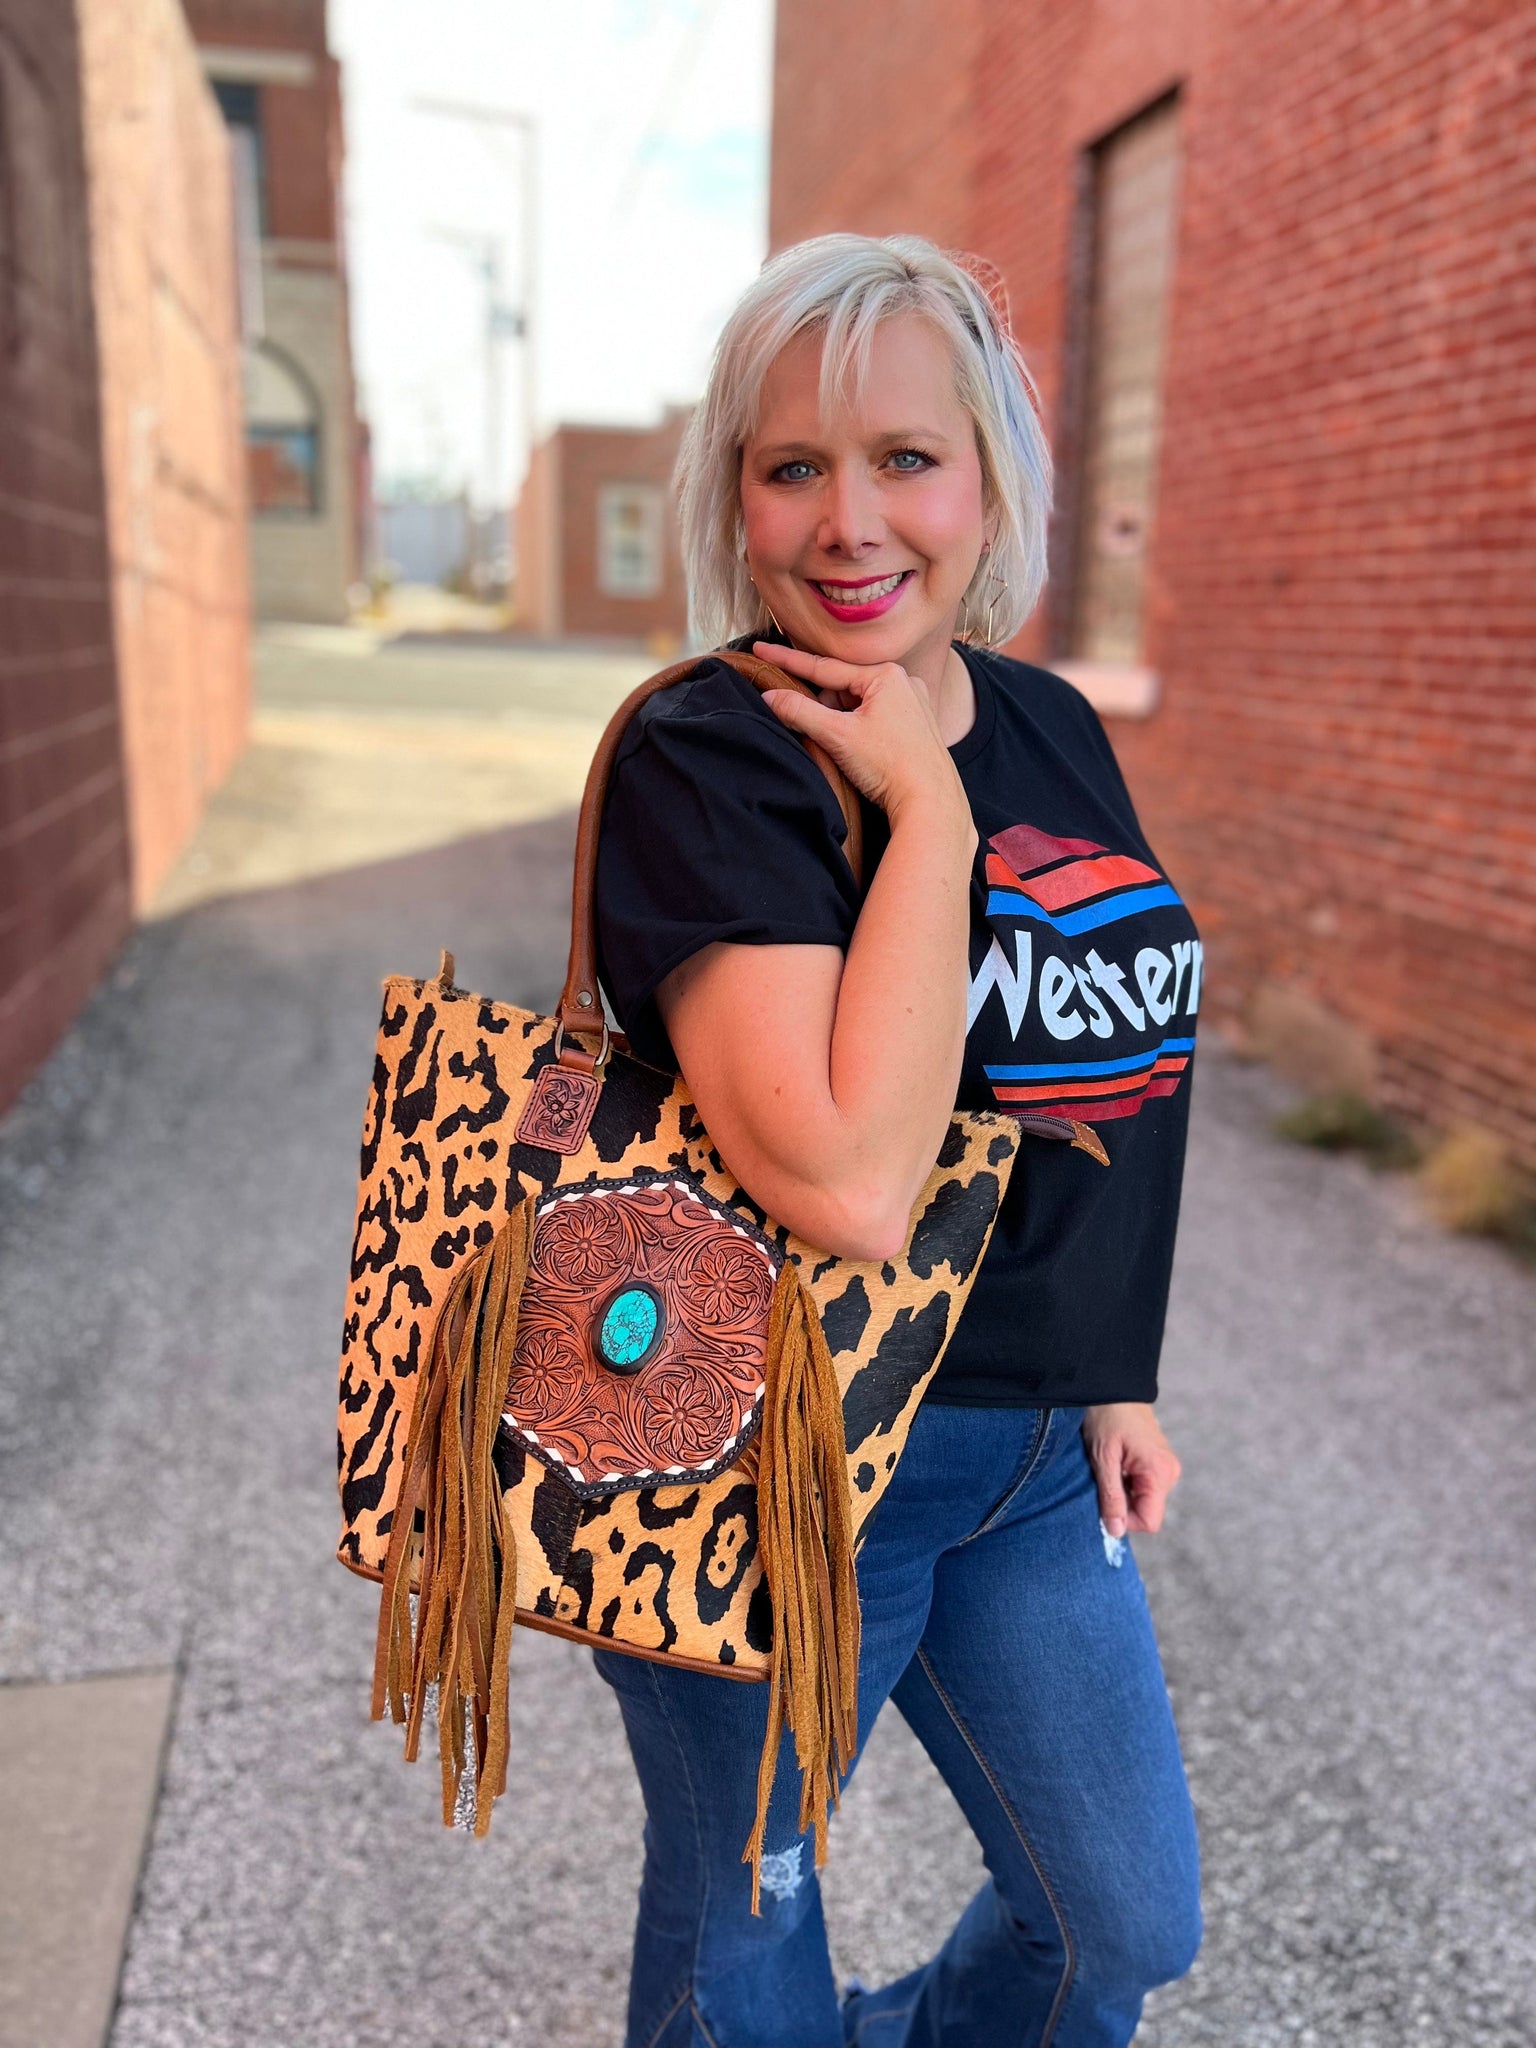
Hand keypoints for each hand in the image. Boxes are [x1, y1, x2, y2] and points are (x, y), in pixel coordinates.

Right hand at [751, 640, 968, 826]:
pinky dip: (859, 731)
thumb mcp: (837, 736)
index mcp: (886, 675)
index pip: (824, 666)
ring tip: (848, 753)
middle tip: (822, 737)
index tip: (759, 648)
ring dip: (841, 723)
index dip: (787, 660)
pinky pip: (876, 718)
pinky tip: (861, 754)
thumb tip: (769, 696)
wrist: (931, 802)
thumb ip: (799, 712)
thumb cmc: (890, 766)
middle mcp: (904, 682)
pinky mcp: (916, 726)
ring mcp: (913, 704)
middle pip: (842, 689)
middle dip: (824, 709)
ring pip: (858, 705)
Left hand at [1081, 1404, 1181, 1536]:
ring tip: (1109, 1465)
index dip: (1125, 1520)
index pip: (1149, 1521)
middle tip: (1103, 1476)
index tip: (1104, 1500)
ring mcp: (1166, 1467)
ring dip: (1123, 1491)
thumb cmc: (1106, 1416)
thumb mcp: (1103, 1458)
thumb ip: (1111, 1497)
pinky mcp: (1159, 1462)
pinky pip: (1144, 1486)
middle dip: (1122, 1504)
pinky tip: (1116, 1462)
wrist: (1113, 1383)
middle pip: (1146, 1511)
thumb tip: (1116, 1531)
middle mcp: (1169, 1472)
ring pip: (1144, 1500)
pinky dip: (1127, 1481)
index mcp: (1160, 1473)